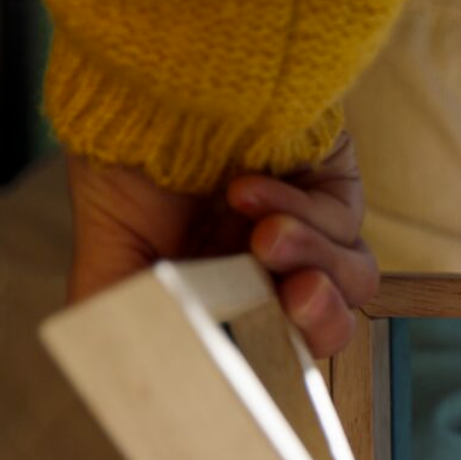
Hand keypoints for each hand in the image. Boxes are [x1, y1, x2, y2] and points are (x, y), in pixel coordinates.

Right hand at [63, 133, 378, 357]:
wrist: (150, 78)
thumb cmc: (125, 156)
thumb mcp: (109, 247)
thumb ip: (124, 316)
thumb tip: (120, 381)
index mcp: (228, 292)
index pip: (275, 350)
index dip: (279, 366)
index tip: (262, 375)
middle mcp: (273, 266)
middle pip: (327, 326)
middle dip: (319, 323)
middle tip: (294, 300)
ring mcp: (311, 227)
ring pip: (351, 281)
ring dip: (310, 261)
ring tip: (264, 235)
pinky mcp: (336, 187)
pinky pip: (343, 224)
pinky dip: (299, 210)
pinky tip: (250, 187)